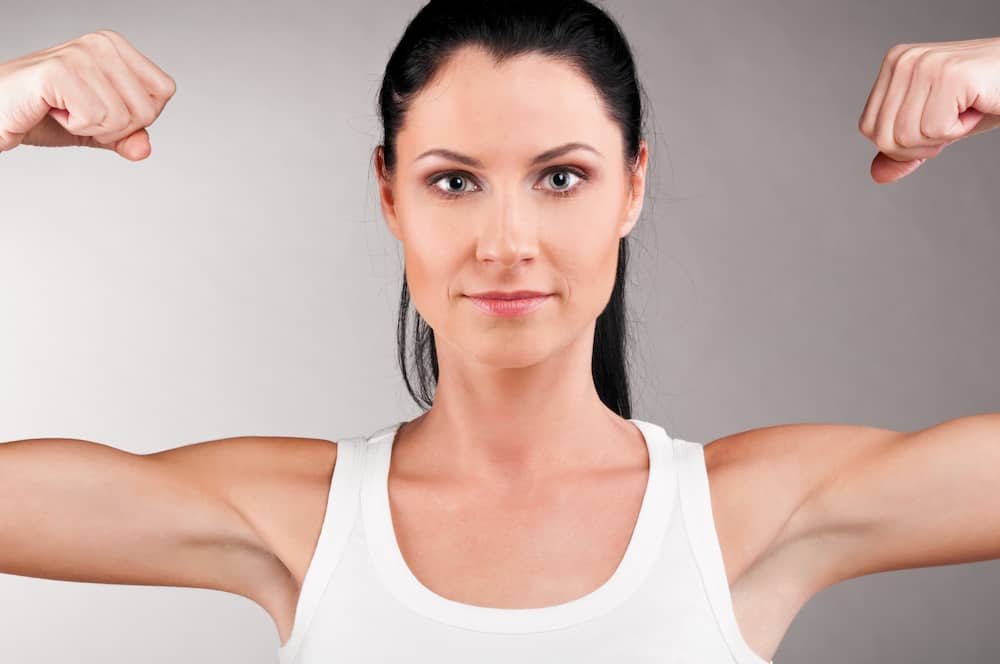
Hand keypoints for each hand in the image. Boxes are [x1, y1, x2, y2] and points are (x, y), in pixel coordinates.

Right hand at [0, 30, 175, 160]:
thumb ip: (128, 138)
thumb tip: (145, 148)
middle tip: (78, 113)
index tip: (101, 108)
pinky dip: (74, 127)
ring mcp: (81, 54)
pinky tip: (52, 110)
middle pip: (148, 109)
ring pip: (123, 119)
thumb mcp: (98, 130)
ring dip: (91, 128)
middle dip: (115, 127)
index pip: (165, 91)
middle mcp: (102, 43)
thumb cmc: (43, 114)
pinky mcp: (61, 71)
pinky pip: (96, 119)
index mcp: (116, 47)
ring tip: (63, 110)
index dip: (138, 115)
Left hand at [858, 37, 999, 183]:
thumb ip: (904, 150)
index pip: (868, 128)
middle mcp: (903, 59)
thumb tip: (877, 175)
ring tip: (966, 107)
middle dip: (922, 143)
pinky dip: (961, 128)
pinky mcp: (949, 74)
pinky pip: (936, 129)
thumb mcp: (936, 128)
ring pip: (908, 136)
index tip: (936, 120)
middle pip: (884, 137)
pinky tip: (976, 103)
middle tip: (954, 117)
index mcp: (894, 65)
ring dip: (945, 134)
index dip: (902, 143)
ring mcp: (924, 64)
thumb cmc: (986, 98)